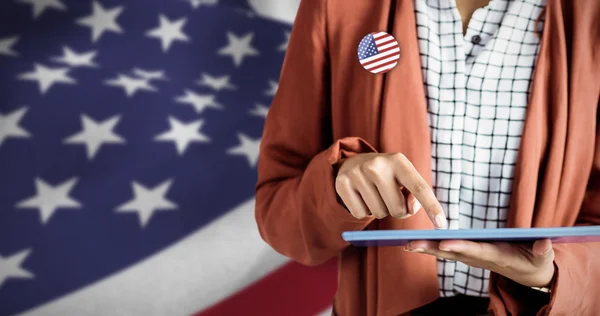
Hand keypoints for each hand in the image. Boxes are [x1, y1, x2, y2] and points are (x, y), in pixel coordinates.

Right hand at [334, 152, 446, 227]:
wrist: (353, 162)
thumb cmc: (386, 175)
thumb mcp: (403, 177)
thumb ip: (414, 194)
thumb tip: (410, 209)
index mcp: (398, 160)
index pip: (419, 187)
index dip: (432, 206)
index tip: (442, 223)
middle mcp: (377, 165)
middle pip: (397, 209)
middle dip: (397, 211)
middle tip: (389, 198)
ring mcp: (357, 173)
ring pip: (378, 214)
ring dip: (379, 210)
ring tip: (374, 194)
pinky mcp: (342, 184)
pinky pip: (360, 214)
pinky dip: (363, 212)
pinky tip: (361, 197)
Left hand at [404, 238, 555, 287]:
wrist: (531, 275)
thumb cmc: (537, 261)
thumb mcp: (544, 257)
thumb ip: (543, 250)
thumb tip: (543, 242)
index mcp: (499, 256)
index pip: (477, 251)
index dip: (460, 248)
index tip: (443, 245)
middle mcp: (481, 258)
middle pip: (454, 253)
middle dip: (432, 249)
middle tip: (410, 244)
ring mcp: (474, 258)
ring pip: (447, 253)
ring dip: (426, 249)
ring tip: (405, 244)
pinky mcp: (470, 255)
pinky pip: (447, 251)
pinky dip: (431, 248)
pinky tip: (414, 245)